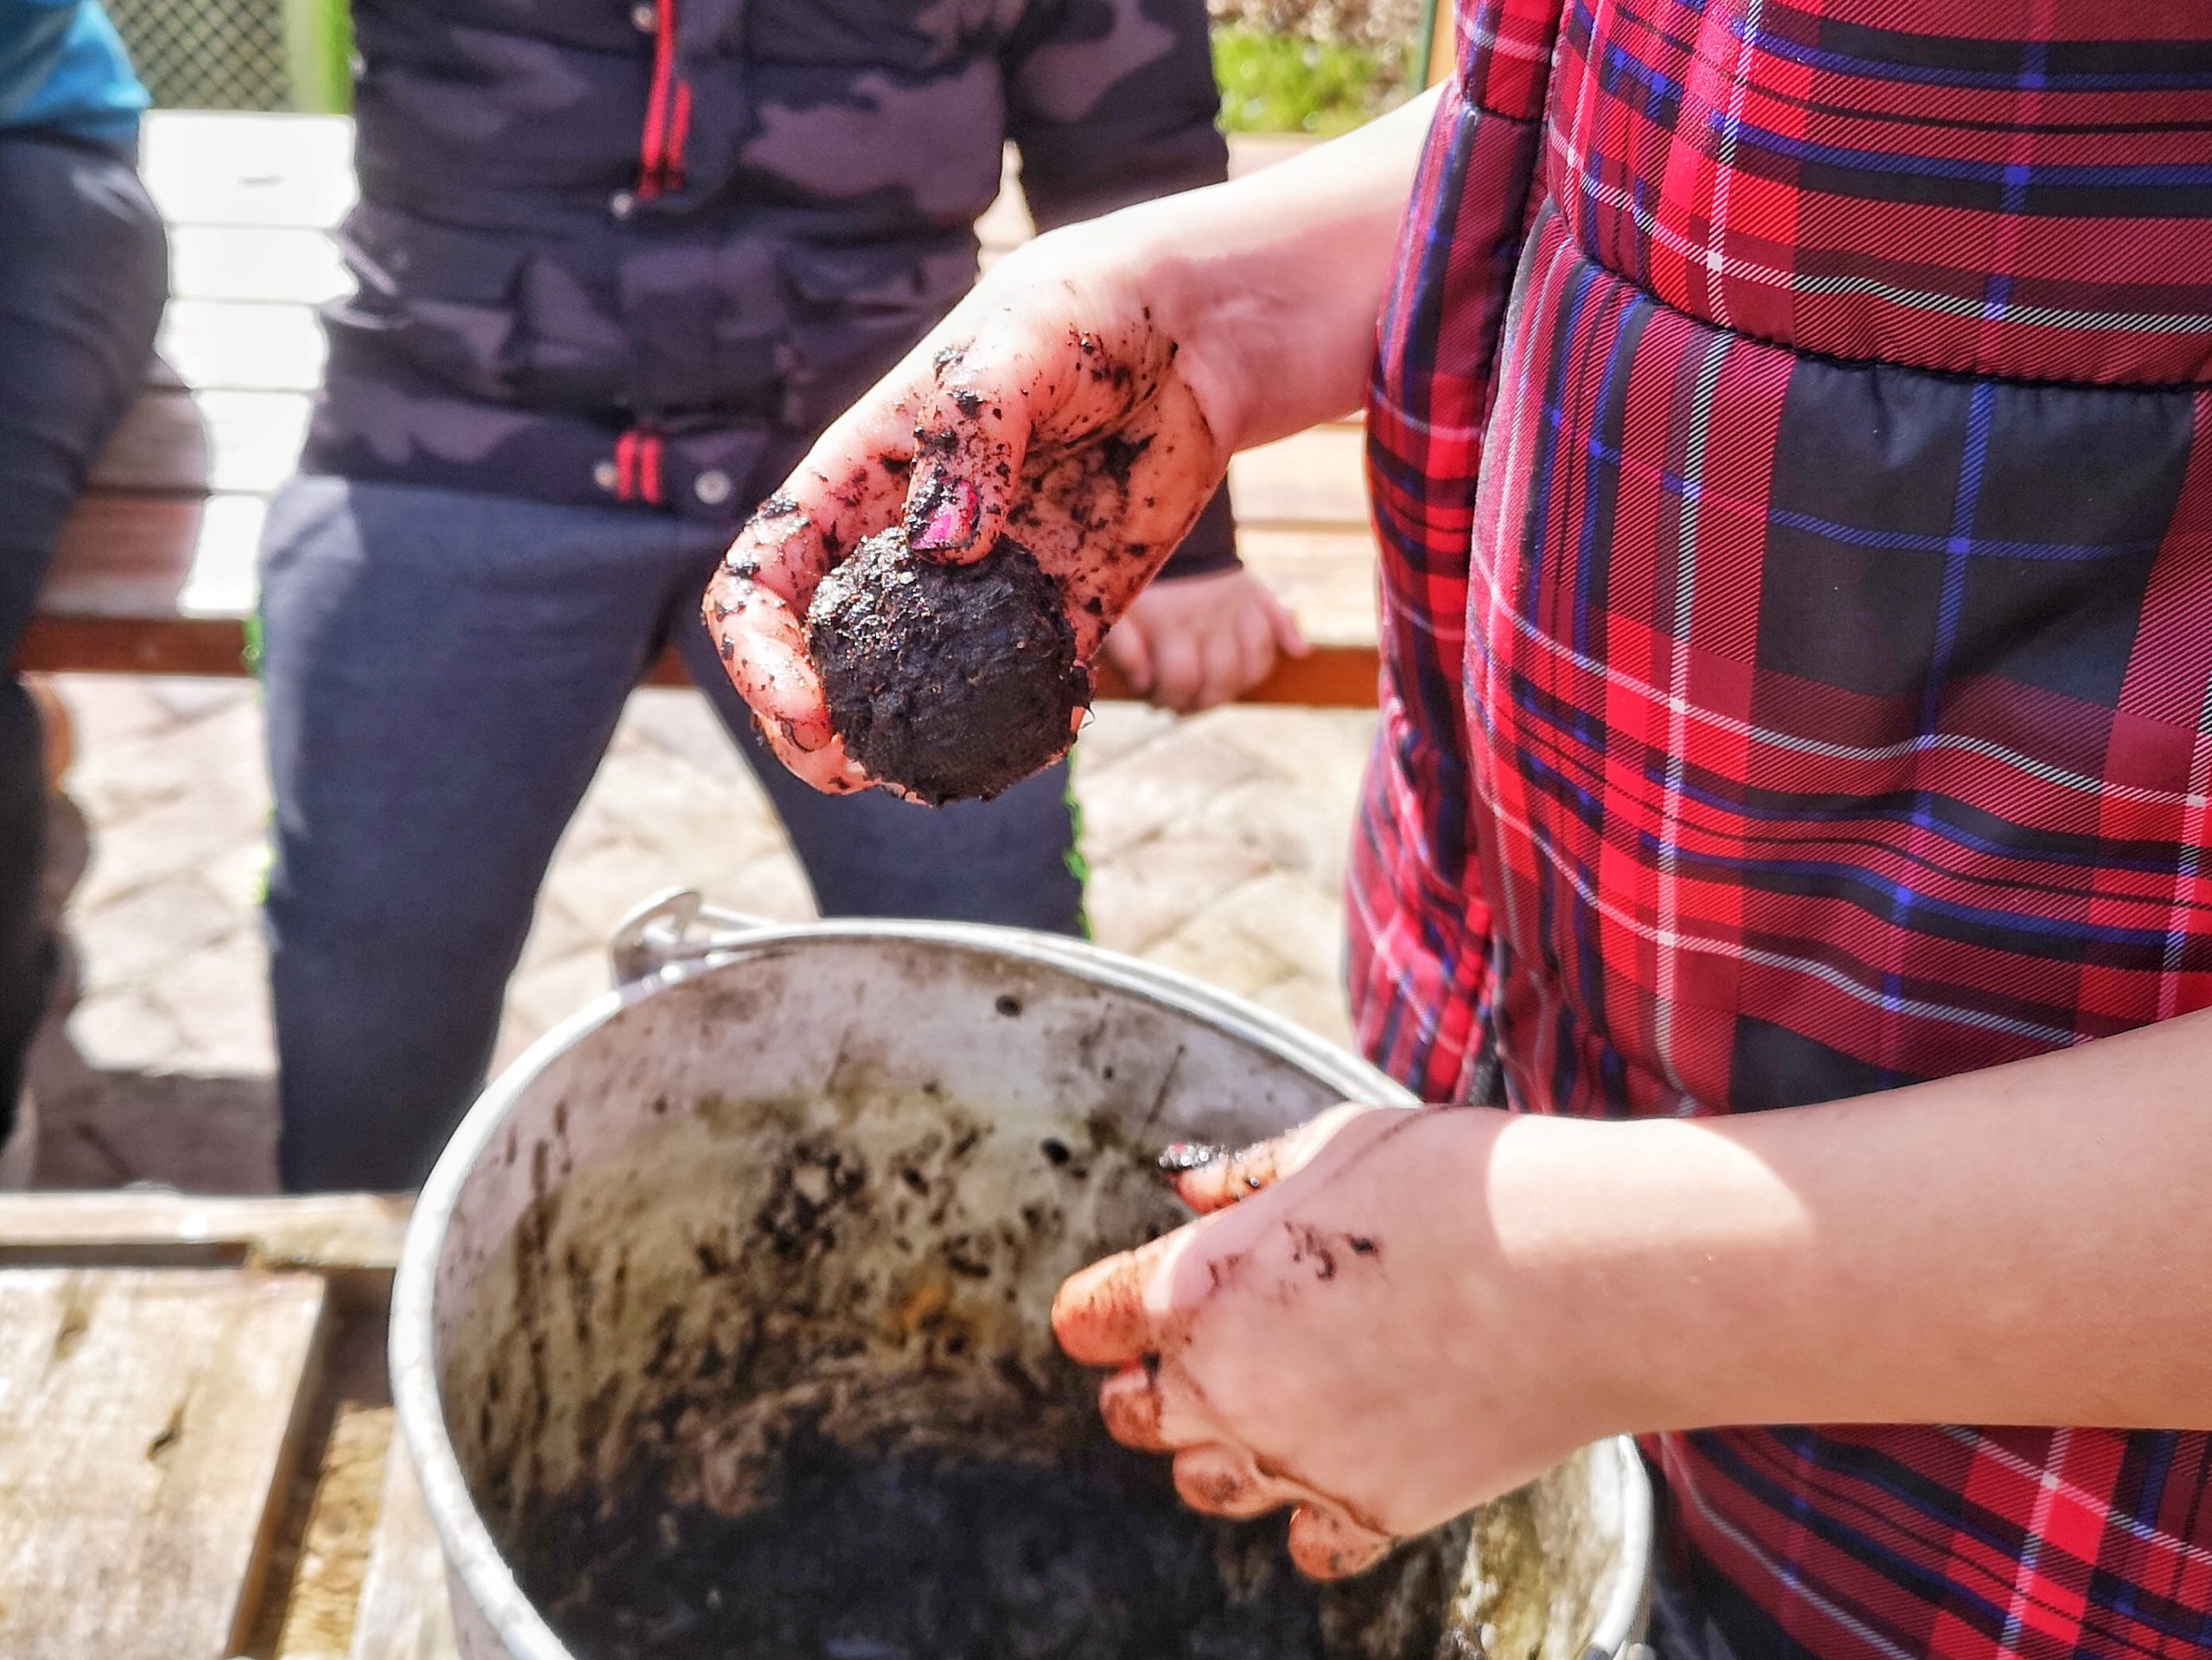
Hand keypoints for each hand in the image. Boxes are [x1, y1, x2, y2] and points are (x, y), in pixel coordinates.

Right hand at [703, 95, 1434, 792]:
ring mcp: (978, 594)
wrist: (1186, 337)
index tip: (805, 704)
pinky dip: (1023, 736)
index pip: (761, 583)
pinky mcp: (1057, 617)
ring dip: (909, 751)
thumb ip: (973, 435)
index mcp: (854, 487)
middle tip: (851, 769)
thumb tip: (941, 546)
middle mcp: (902, 552)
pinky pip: (1022, 698)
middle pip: (818, 664)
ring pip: (911, 700)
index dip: (758, 653)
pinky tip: (1051, 740)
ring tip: (936, 780)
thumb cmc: (1082, 316)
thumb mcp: (1018, 347)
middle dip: (815, 733)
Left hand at [1050, 1106, 1611, 1580]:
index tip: (1114, 1306)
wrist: (1583, 1272)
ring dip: (1219, 1449)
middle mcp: (1228, 1385)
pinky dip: (1312, 1514)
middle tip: (1187, 1355)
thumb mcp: (1335, 1145)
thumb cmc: (1459, 1186)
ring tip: (1268, 1404)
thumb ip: (1248, 1176)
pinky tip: (1344, 1461)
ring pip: (1208, 1486)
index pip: (1089, 1319)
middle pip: (1132, 1415)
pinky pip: (1308, 1544)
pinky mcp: (1376, 1509)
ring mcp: (1300, 1459)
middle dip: (1145, 1384)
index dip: (1097, 1310)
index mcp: (1198, 1285)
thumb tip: (1189, 1188)